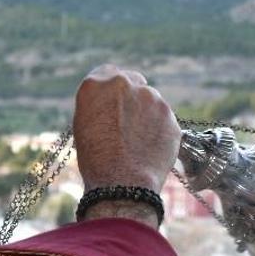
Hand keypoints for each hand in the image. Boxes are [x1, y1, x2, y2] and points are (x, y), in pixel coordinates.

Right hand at [73, 64, 180, 193]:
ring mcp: (152, 98)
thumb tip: (109, 102)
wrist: (122, 183)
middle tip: (127, 120)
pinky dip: (159, 129)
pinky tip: (149, 148)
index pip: (106, 72)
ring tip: (136, 141)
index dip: (110, 88)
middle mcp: (125, 84)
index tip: (112, 100)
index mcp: (96, 85)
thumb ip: (98, 105)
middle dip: (131, 95)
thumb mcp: (84, 126)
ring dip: (146, 113)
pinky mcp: (171, 116)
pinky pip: (164, 119)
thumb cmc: (96, 159)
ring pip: (151, 100)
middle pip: (132, 80)